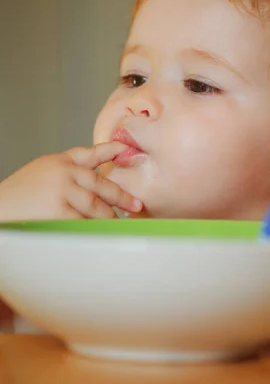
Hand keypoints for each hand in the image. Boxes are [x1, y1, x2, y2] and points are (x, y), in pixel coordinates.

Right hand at [0, 142, 142, 220]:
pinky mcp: (59, 210)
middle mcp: (65, 172)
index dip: (111, 151)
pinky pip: (84, 221)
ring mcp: (63, 190)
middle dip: (121, 197)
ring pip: (96, 205)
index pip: (90, 154)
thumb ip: (67, 173)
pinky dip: (95, 228)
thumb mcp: (42, 171)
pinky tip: (103, 233)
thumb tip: (97, 187)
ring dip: (109, 217)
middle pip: (101, 184)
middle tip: (136, 206)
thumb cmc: (19, 194)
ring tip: (119, 224)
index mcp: (60, 161)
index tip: (126, 149)